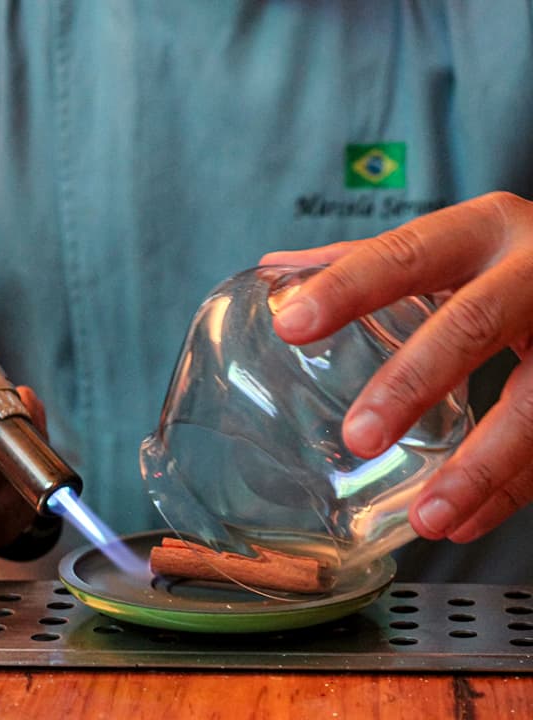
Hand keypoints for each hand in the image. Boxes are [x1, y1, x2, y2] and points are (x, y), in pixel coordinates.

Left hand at [260, 191, 532, 543]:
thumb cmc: (506, 258)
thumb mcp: (448, 244)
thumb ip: (365, 259)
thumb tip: (276, 267)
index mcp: (479, 231)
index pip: (403, 254)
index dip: (346, 288)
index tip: (290, 325)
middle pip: (472, 325)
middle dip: (413, 383)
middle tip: (360, 438)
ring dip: (479, 468)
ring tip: (427, 519)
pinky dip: (509, 490)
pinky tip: (462, 523)